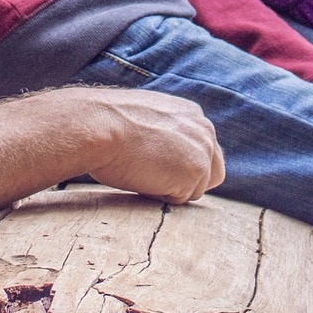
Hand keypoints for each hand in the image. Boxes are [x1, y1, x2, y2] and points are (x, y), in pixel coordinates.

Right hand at [81, 88, 224, 201]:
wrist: (99, 125)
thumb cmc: (108, 123)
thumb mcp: (146, 118)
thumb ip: (167, 132)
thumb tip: (165, 152)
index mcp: (192, 114)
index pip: (205, 151)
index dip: (184, 166)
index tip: (164, 170)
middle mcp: (205, 130)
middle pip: (213, 173)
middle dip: (189, 182)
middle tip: (156, 179)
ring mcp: (202, 151)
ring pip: (195, 189)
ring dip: (170, 189)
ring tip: (142, 172)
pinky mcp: (195, 172)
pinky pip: (180, 199)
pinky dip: (161, 196)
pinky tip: (142, 178)